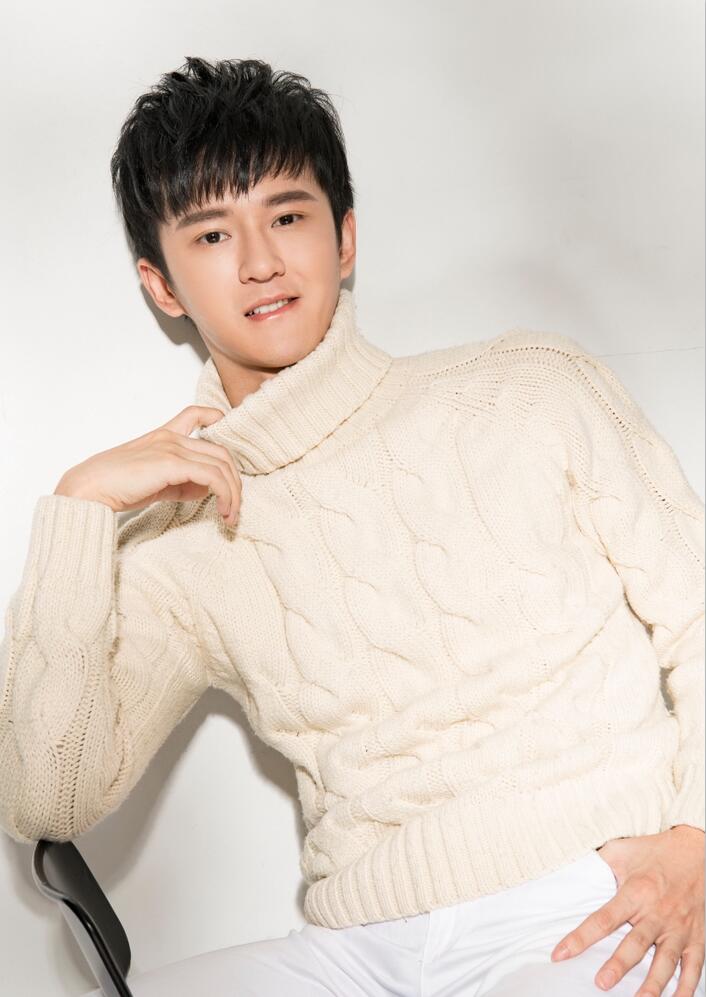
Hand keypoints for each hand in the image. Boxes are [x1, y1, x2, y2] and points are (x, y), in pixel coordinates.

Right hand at [54, 405, 241, 526]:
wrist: (89, 489)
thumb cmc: (114, 487)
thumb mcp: (154, 482)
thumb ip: (180, 482)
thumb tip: (205, 491)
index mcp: (163, 435)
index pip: (194, 414)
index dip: (215, 418)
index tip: (226, 433)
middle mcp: (170, 438)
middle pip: (220, 452)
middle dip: (234, 482)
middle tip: (234, 508)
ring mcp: (172, 448)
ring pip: (221, 465)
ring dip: (233, 493)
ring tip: (230, 516)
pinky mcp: (172, 464)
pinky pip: (212, 477)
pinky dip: (225, 494)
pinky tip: (222, 510)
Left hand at [550, 826, 704, 995]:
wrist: (696, 849)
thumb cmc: (654, 851)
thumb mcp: (622, 850)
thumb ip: (599, 863)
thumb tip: (571, 871)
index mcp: (636, 892)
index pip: (603, 919)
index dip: (580, 938)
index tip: (560, 954)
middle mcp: (657, 912)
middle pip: (635, 944)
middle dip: (618, 965)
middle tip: (601, 983)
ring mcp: (679, 927)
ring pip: (665, 961)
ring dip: (652, 984)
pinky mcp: (696, 937)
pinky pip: (693, 967)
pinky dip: (686, 987)